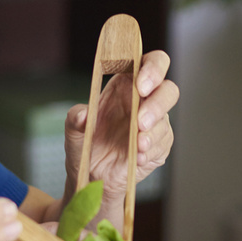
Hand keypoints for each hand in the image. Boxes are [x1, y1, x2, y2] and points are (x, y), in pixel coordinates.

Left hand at [64, 49, 177, 208]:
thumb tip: (83, 114)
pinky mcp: (159, 146)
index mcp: (126, 85)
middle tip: (140, 121)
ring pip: (166, 120)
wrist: (92, 177)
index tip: (141, 85)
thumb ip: (75, 119)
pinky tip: (138, 157)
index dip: (152, 69)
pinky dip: (151, 151)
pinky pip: (163, 144)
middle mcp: (144, 101)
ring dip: (153, 132)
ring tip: (137, 145)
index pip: (148, 63)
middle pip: (168, 89)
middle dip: (158, 103)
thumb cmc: (85, 145)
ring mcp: (154, 124)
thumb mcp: (73, 131)